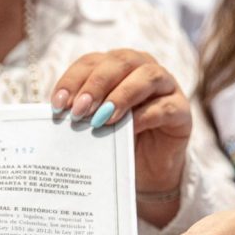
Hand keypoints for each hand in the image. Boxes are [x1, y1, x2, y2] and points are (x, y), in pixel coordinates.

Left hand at [52, 49, 191, 225]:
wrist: (147, 172)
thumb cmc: (116, 142)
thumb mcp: (94, 128)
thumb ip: (80, 117)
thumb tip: (54, 116)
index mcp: (115, 67)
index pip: (91, 62)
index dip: (73, 79)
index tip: (57, 103)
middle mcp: (141, 69)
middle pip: (119, 62)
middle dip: (96, 84)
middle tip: (79, 110)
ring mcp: (165, 87)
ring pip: (147, 76)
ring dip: (121, 95)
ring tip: (102, 118)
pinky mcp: (181, 111)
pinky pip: (165, 106)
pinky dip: (145, 115)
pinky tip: (128, 128)